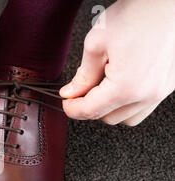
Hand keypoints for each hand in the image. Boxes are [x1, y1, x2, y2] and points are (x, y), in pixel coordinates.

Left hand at [60, 0, 174, 125]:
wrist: (167, 1)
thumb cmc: (137, 14)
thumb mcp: (97, 43)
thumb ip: (83, 75)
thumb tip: (71, 92)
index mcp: (126, 87)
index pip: (91, 111)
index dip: (72, 109)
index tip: (66, 102)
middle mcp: (147, 94)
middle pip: (108, 118)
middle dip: (91, 107)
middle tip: (81, 89)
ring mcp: (161, 91)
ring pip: (127, 117)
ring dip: (111, 108)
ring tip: (103, 85)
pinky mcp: (170, 84)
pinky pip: (144, 106)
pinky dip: (128, 102)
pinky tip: (120, 83)